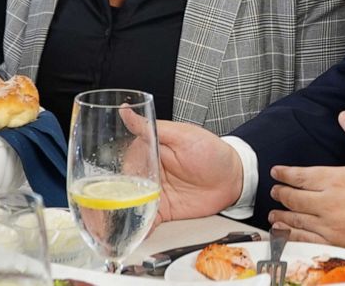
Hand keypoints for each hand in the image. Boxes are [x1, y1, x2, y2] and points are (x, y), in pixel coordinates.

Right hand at [121, 112, 243, 222]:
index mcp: (150, 151)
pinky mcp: (163, 210)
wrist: (234, 178)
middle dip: (115, 198)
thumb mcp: (183, 135)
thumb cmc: (212, 152)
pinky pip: (146, 220)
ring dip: (122, 214)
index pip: (126, 162)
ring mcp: (155, 193)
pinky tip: (133, 232)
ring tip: (115, 222)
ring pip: (131, 205)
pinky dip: (139, 227)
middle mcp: (149, 173)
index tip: (115, 183)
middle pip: (124, 187)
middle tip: (110, 206)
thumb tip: (126, 112)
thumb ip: (153, 128)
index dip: (120, 173)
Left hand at [267, 111, 344, 263]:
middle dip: (281, 193)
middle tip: (274, 191)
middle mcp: (330, 203)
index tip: (276, 172)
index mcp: (339, 179)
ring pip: (297, 220)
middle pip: (295, 198)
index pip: (302, 175)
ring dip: (282, 216)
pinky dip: (291, 237)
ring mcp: (331, 227)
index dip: (286, 173)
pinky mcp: (337, 245)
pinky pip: (306, 241)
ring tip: (274, 215)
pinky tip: (286, 236)